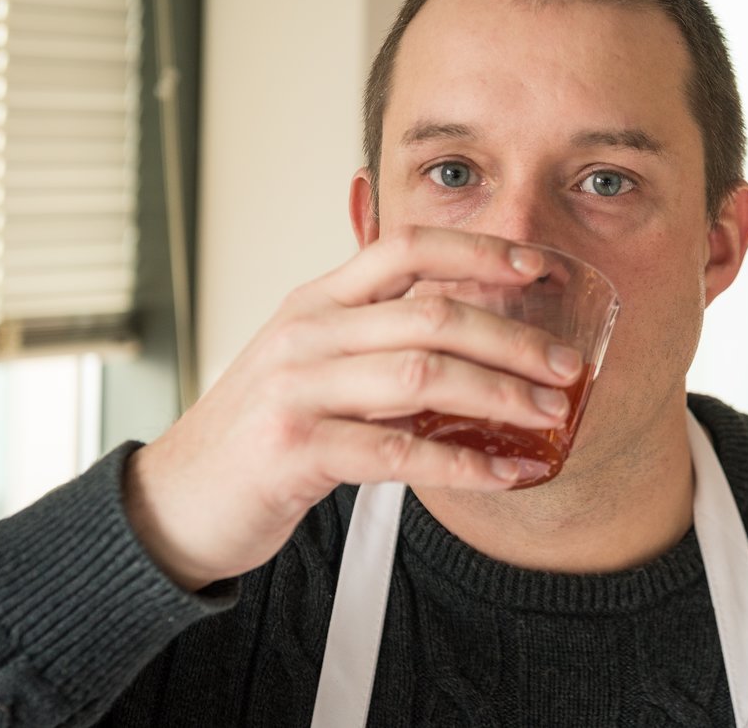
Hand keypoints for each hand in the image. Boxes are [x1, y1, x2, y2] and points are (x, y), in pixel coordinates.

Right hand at [123, 227, 582, 591]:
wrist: (179, 499)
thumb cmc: (263, 429)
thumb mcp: (314, 362)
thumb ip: (377, 340)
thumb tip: (472, 334)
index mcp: (317, 300)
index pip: (405, 248)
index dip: (479, 250)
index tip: (540, 267)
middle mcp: (307, 332)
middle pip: (431, 314)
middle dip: (513, 338)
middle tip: (568, 366)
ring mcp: (297, 388)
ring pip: (422, 376)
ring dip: (500, 395)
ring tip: (549, 415)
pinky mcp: (294, 450)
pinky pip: (397, 452)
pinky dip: (461, 464)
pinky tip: (502, 473)